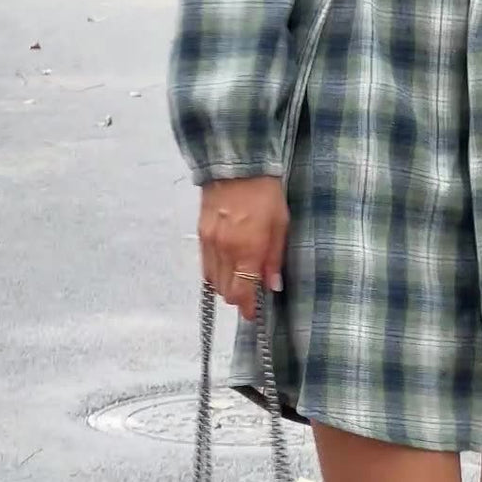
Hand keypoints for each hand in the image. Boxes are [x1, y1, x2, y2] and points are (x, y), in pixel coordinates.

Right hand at [198, 177, 287, 319]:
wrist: (237, 166)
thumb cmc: (266, 194)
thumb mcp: (281, 224)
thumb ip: (274, 258)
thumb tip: (272, 286)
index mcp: (248, 250)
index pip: (243, 293)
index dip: (248, 308)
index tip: (253, 314)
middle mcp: (225, 251)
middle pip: (226, 291)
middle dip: (238, 298)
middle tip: (251, 295)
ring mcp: (209, 243)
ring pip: (213, 281)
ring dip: (226, 286)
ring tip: (239, 280)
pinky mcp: (201, 234)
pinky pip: (205, 265)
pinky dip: (215, 273)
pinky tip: (226, 267)